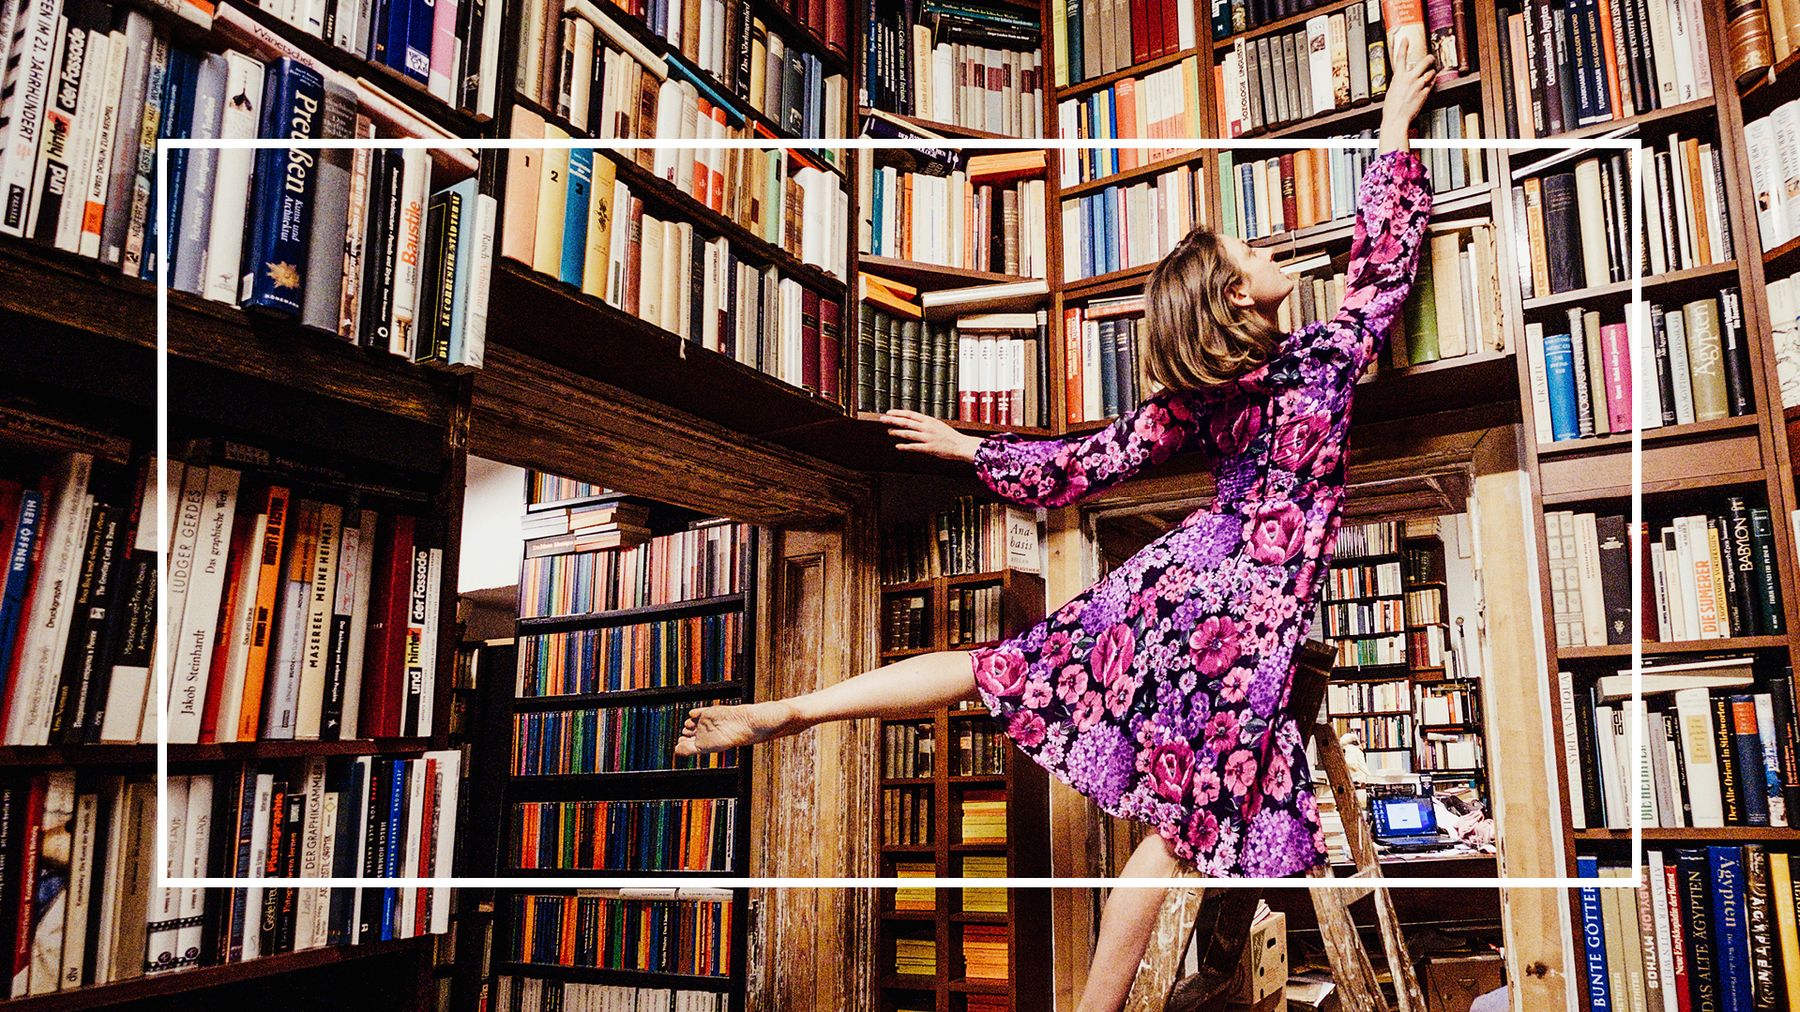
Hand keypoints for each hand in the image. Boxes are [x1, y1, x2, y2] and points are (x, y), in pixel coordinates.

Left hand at [882, 410, 982, 461]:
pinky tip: (898, 446)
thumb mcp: (937, 425)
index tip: (889, 412)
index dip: (898, 413)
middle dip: (893, 420)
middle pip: (906, 422)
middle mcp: (927, 427)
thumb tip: (913, 422)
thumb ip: (925, 424)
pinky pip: (914, 447)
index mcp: (929, 420)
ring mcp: (928, 437)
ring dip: (897, 432)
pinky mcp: (929, 448)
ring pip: (908, 433)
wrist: (961, 445)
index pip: (910, 414)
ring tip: (889, 431)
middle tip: (882, 419)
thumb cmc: (950, 436)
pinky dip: (905, 446)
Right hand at [1379, 34, 1435, 152]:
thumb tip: (1402, 81)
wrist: (1396, 119)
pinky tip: (1429, 84)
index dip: (1403, 46)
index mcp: (1398, 77)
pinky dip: (1431, 83)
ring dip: (1431, 73)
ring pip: (1430, 72)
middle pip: (1424, 61)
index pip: (1400, 57)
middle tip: (1430, 58)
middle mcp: (1409, 78)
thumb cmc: (1391, 109)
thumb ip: (1399, 84)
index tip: (1405, 39)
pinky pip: (1431, 84)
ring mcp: (1418, 85)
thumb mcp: (1392, 92)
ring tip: (1430, 75)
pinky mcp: (1425, 92)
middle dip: (1429, 58)